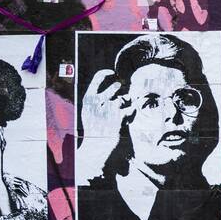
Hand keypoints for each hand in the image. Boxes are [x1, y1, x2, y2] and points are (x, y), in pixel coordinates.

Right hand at [76, 68, 130, 183]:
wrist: (96, 147)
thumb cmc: (93, 129)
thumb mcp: (88, 111)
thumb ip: (96, 97)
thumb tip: (111, 85)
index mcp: (88, 99)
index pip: (98, 77)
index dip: (107, 73)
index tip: (113, 73)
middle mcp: (98, 101)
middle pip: (116, 86)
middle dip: (121, 89)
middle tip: (120, 96)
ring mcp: (109, 109)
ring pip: (126, 98)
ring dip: (127, 103)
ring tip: (121, 112)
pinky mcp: (120, 117)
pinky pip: (132, 108)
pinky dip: (132, 113)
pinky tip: (126, 119)